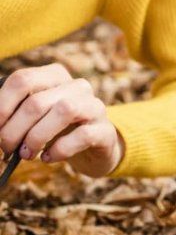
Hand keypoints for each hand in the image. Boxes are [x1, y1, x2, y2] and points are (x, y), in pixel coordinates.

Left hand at [0, 64, 123, 176]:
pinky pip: (82, 135)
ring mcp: (95, 107)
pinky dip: (59, 150)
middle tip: (7, 148)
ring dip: (36, 138)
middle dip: (14, 131)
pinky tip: (48, 158)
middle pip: (37, 102)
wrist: (93, 149)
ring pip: (63, 112)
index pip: (22, 80)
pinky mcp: (105, 130)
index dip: (2, 106)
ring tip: (27, 154)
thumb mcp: (35, 116)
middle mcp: (77, 86)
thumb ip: (15, 113)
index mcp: (55, 76)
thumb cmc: (57, 131)